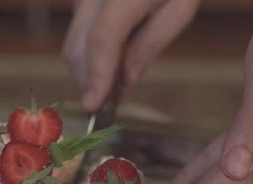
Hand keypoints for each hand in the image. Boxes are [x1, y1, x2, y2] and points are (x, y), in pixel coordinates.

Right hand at [62, 0, 200, 110]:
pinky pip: (76, 33)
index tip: (94, 105)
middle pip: (77, 48)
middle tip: (112, 99)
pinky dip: (89, 54)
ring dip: (89, 69)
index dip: (97, 75)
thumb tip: (126, 81)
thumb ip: (152, 44)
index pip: (102, 38)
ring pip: (72, 44)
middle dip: (90, 80)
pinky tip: (112, 55)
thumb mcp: (180, 8)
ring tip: (116, 76)